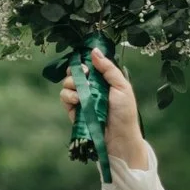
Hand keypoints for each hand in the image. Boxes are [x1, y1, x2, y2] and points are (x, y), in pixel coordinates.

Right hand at [59, 45, 150, 170]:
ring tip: (82, 93)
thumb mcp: (122, 86)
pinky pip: (64, 98)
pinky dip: (68, 96)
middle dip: (75, 71)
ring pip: (67, 84)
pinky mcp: (74, 111)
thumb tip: (94, 51)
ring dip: (72, 84)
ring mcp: (81, 100)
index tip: (87, 64)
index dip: (84, 62)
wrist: (120, 137)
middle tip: (83, 75)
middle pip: (74, 73)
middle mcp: (90, 89)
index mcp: (103, 81)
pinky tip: (77, 100)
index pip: (88, 66)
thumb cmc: (125, 113)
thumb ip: (108, 68)